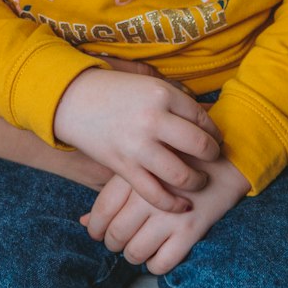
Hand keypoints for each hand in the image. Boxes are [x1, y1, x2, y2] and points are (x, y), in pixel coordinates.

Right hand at [53, 69, 221, 213]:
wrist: (73, 99)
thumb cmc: (114, 89)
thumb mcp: (146, 83)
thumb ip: (173, 100)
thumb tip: (204, 118)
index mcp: (161, 93)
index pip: (202, 118)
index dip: (214, 132)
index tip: (215, 140)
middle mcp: (153, 119)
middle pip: (199, 146)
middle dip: (212, 156)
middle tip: (212, 160)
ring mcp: (138, 145)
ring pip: (182, 175)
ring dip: (196, 182)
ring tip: (199, 182)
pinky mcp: (123, 166)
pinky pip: (155, 193)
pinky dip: (172, 204)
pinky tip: (181, 205)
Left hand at [81, 154, 249, 273]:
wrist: (227, 155)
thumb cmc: (180, 156)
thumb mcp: (144, 163)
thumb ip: (114, 191)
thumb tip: (83, 221)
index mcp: (136, 171)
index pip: (102, 210)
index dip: (95, 227)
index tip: (97, 231)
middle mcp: (150, 193)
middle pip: (116, 234)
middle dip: (113, 243)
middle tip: (117, 241)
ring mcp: (170, 213)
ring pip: (136, 252)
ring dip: (133, 255)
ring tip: (137, 247)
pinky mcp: (191, 230)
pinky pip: (163, 262)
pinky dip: (155, 264)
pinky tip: (157, 253)